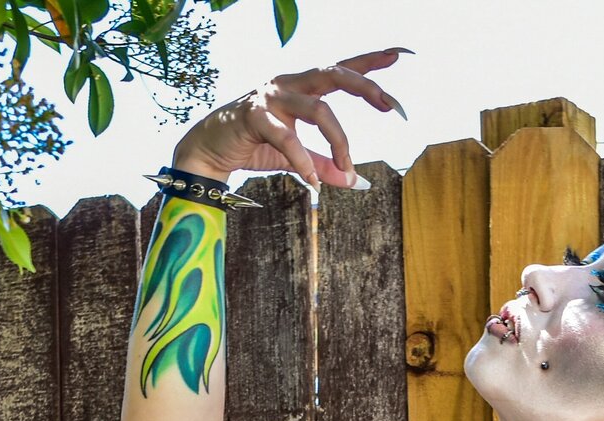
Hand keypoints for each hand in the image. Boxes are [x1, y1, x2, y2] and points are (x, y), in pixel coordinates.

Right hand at [170, 48, 411, 189]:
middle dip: (366, 88)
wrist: (207, 152)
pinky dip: (303, 161)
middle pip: (333, 75)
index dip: (368, 62)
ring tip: (349, 169)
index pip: (339, 70)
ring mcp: (270, 96)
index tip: (396, 56)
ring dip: (339, 141)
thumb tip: (352, 181)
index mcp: (299, 86)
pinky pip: (287, 138)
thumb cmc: (251, 146)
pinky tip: (312, 182)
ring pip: (318, 108)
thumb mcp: (294, 157)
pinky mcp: (253, 115)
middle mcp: (287, 83)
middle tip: (391, 105)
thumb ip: (323, 164)